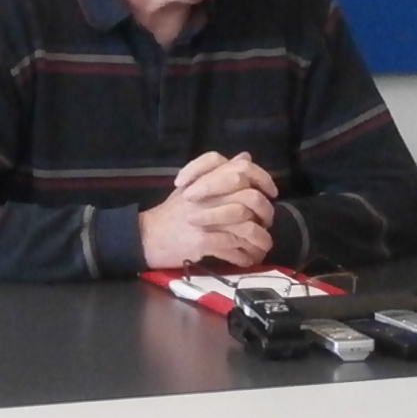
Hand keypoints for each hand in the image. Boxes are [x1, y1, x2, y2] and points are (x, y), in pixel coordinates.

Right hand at [139, 151, 277, 269]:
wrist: (146, 237)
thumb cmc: (170, 214)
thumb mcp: (193, 186)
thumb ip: (220, 172)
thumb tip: (245, 157)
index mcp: (205, 179)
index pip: (242, 168)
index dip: (262, 178)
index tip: (270, 192)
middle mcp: (207, 195)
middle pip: (250, 198)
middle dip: (266, 214)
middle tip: (267, 224)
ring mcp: (206, 218)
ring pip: (247, 226)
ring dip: (260, 240)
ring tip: (261, 248)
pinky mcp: (202, 241)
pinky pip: (234, 248)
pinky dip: (244, 256)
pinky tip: (246, 259)